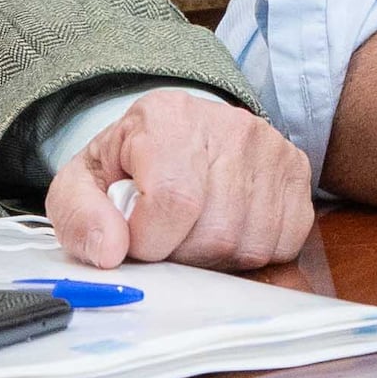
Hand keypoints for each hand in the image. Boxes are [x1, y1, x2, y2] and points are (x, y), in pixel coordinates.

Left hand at [49, 89, 318, 270]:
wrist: (175, 136)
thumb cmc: (129, 165)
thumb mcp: (84, 183)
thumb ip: (79, 217)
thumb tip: (109, 252)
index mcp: (168, 118)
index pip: (173, 201)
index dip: (149, 241)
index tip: (136, 238)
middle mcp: (230, 126)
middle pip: (215, 232)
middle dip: (182, 255)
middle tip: (165, 237)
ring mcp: (271, 148)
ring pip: (249, 244)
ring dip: (216, 259)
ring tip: (194, 233)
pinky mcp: (297, 171)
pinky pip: (284, 243)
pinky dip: (251, 252)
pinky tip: (227, 230)